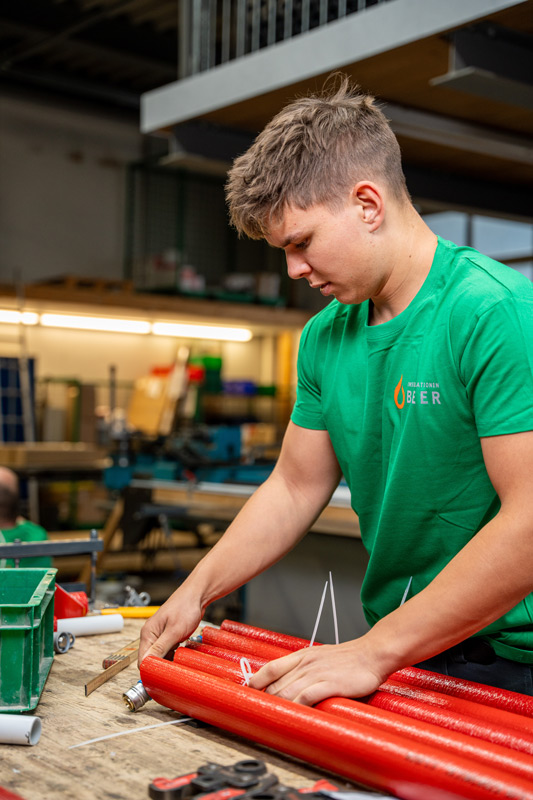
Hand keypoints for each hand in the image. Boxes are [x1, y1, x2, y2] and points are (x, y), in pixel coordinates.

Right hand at [138, 587, 202, 665]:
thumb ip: (160, 647)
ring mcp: (161, 634)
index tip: (159, 678)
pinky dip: (174, 653)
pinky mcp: (169, 635)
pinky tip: (181, 653)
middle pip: (151, 658)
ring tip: (179, 660)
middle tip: (172, 670)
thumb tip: (147, 662)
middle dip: (160, 665)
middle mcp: (152, 634)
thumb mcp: (174, 630)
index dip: (149, 669)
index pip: (142, 659)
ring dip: (168, 660)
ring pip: (160, 655)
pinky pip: (168, 650)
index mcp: (148, 632)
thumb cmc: (185, 606)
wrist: (197, 595)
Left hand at [248, 640, 385, 704]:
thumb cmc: (347, 659)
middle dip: (266, 701)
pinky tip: (294, 716)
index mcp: (302, 656)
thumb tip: (286, 683)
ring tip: (272, 721)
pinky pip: (306, 696)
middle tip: (260, 715)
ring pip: (287, 692)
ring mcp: (317, 673)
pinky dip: (297, 707)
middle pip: (276, 685)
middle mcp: (305, 664)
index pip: (270, 668)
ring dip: (278, 707)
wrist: (371, 654)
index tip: (248, 695)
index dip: (255, 682)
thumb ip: (303, 668)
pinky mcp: (330, 684)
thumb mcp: (320, 657)